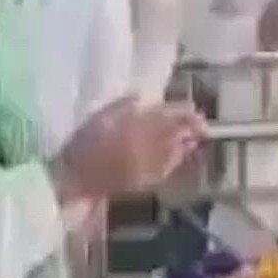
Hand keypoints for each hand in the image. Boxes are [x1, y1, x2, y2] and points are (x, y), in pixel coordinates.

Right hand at [57, 101, 208, 203]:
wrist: (76, 178)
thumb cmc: (85, 144)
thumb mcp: (100, 116)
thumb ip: (122, 105)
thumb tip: (140, 96)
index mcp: (136, 125)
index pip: (168, 116)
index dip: (184, 113)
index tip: (194, 110)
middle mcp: (147, 145)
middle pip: (176, 134)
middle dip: (191, 128)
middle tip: (202, 125)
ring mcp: (148, 165)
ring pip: (174, 152)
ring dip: (185, 144)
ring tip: (194, 139)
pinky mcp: (145, 181)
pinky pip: (166, 169)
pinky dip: (175, 161)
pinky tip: (177, 156)